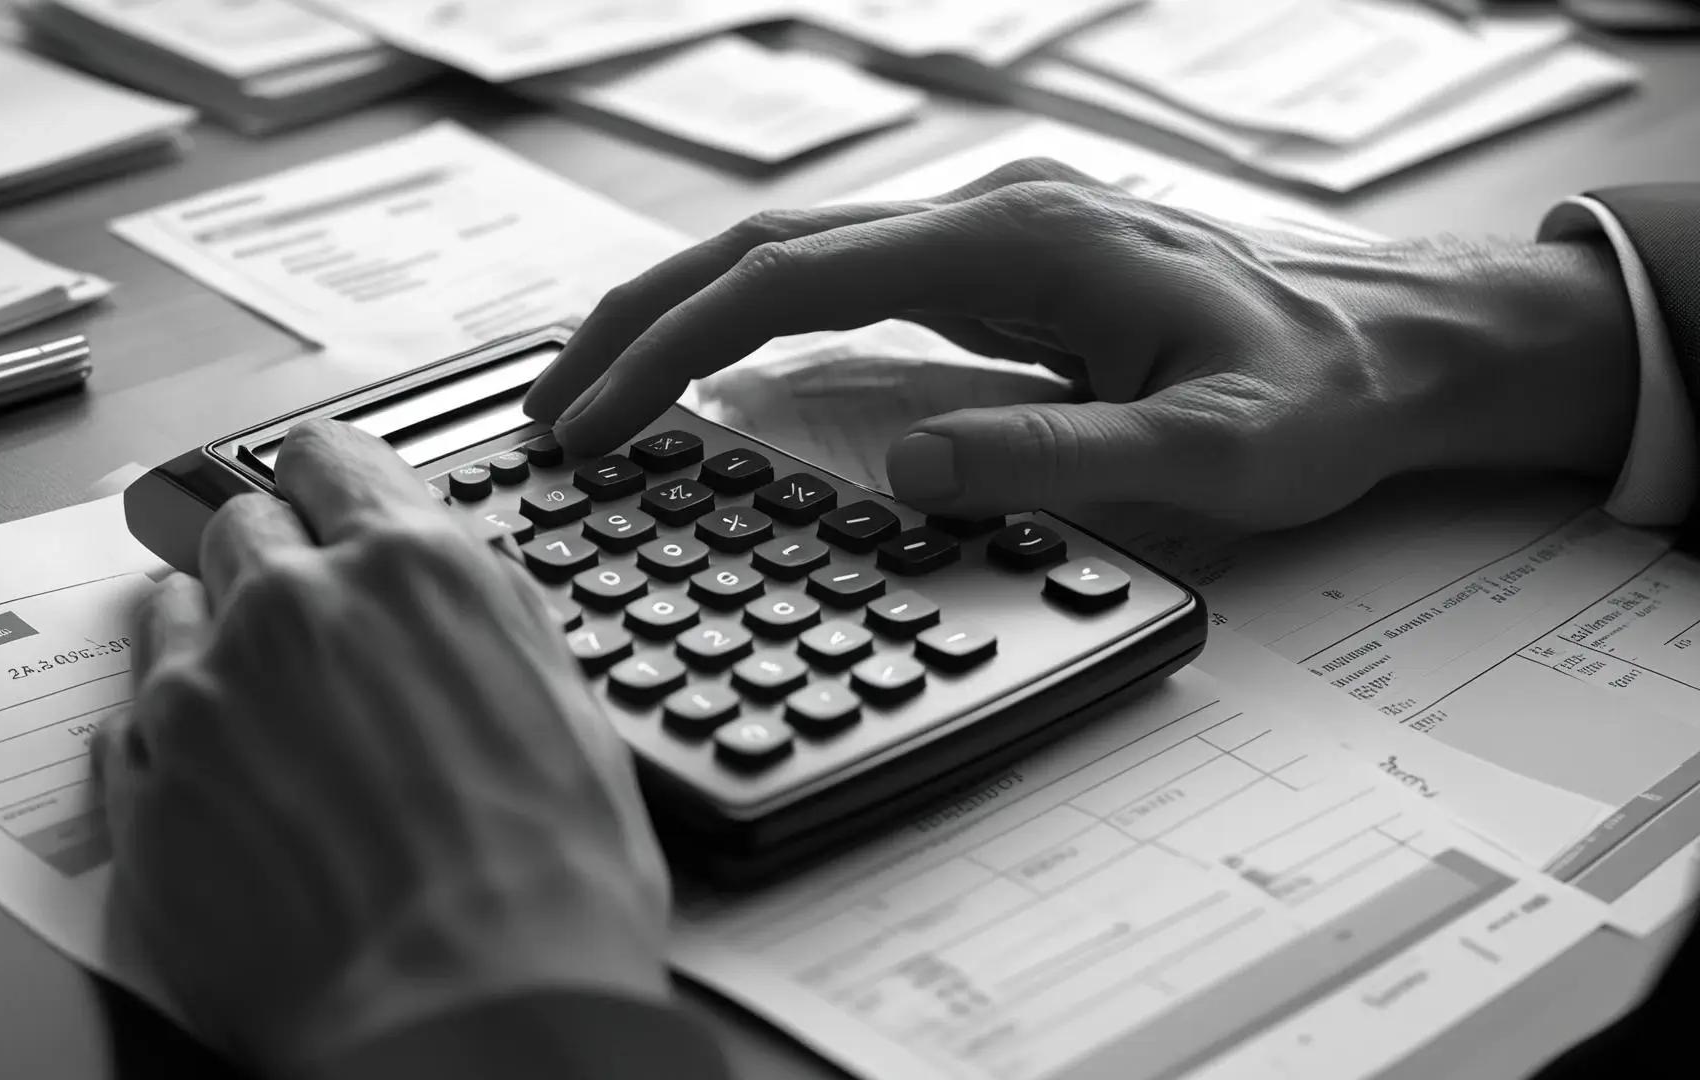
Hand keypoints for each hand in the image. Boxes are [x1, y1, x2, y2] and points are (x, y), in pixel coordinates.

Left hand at [94, 421, 669, 1074]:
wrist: (465, 1020)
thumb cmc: (545, 889)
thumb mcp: (568, 711)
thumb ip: (491, 616)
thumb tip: (460, 579)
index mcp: (412, 570)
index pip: (331, 456)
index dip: (329, 476)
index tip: (322, 491)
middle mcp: (293, 606)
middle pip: (242, 525)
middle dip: (275, 564)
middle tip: (312, 631)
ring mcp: (202, 695)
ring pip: (173, 610)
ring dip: (214, 639)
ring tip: (268, 717)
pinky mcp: (141, 788)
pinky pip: (130, 721)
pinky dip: (171, 736)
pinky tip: (233, 788)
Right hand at [525, 159, 1635, 528]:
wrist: (1379, 349)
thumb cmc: (1310, 393)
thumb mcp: (1211, 449)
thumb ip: (1060, 456)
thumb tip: (904, 473)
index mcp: (1015, 241)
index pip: (795, 275)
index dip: (676, 343)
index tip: (595, 417)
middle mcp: (979, 219)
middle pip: (758, 247)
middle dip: (635, 322)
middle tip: (546, 413)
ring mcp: (977, 240)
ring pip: (781, 259)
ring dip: (674, 319)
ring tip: (589, 397)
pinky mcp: (982, 276)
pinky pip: (825, 288)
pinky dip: (738, 328)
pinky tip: (700, 377)